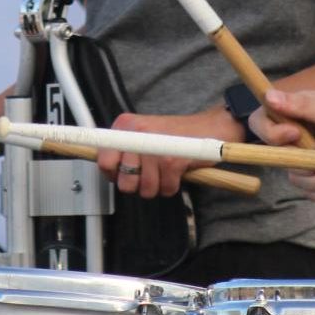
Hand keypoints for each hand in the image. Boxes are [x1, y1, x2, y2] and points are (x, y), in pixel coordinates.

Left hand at [98, 108, 237, 200]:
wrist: (210, 126)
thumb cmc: (177, 133)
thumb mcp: (144, 132)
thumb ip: (125, 148)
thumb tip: (110, 172)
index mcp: (125, 125)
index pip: (104, 160)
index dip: (114, 174)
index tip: (125, 174)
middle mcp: (137, 133)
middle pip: (124, 181)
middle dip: (139, 185)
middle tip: (150, 174)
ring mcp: (154, 148)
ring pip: (146, 188)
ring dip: (158, 187)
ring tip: (165, 172)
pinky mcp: (172, 160)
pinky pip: (165, 188)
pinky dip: (172, 186)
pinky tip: (177, 172)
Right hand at [260, 86, 314, 202]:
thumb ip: (302, 104)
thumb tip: (268, 96)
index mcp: (290, 116)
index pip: (259, 123)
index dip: (272, 133)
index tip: (295, 134)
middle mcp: (293, 140)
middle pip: (276, 159)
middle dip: (304, 164)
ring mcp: (304, 162)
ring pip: (297, 180)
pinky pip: (314, 194)